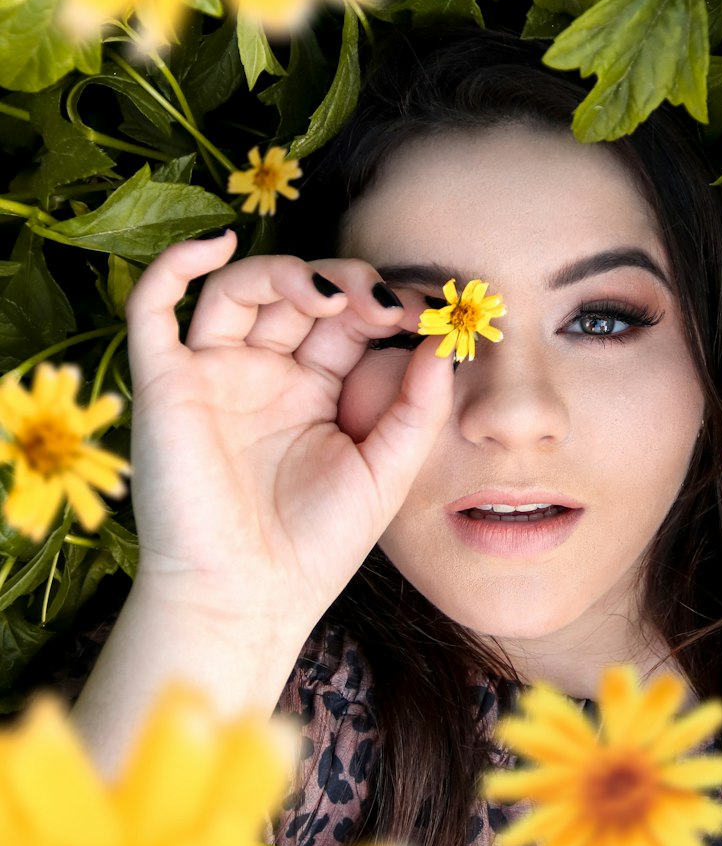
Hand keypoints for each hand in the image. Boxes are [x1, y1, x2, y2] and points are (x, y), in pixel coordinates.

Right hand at [123, 231, 453, 637]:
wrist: (249, 601)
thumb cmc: (317, 546)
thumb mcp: (388, 471)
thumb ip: (419, 406)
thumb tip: (444, 341)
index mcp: (315, 388)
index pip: (346, 317)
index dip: (381, 300)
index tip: (425, 311)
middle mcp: (263, 373)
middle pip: (296, 292)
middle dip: (342, 282)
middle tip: (380, 304)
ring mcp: (212, 375)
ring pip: (237, 289)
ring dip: (282, 271)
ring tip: (327, 295)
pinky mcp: (165, 386)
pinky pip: (152, 309)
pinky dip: (174, 265)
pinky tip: (216, 244)